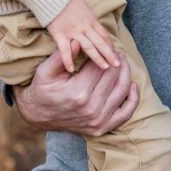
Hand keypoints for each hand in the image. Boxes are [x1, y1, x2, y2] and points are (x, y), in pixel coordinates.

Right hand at [12, 47, 138, 136]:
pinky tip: (133, 85)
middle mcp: (90, 109)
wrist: (38, 116)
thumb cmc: (42, 90)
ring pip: (122, 91)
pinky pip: (125, 113)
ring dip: (126, 74)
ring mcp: (98, 121)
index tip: (108, 46)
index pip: (101, 67)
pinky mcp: (102, 128)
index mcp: (78, 93)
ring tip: (123, 63)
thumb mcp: (45, 71)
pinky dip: (133, 99)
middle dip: (118, 61)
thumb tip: (78, 42)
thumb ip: (61, 56)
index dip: (107, 53)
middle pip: (114, 77)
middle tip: (117, 52)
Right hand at [46, 0, 118, 72]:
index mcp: (92, 21)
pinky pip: (65, 50)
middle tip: (117, 65)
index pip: (104, 36)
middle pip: (100, 43)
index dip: (111, 46)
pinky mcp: (60, 34)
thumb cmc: (70, 3)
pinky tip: (72, 70)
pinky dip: (68, 61)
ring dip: (97, 58)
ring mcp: (73, 31)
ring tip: (104, 67)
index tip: (117, 55)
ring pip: (88, 47)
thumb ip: (92, 22)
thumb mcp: (86, 11)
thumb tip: (99, 32)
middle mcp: (85, 27)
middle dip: (110, 54)